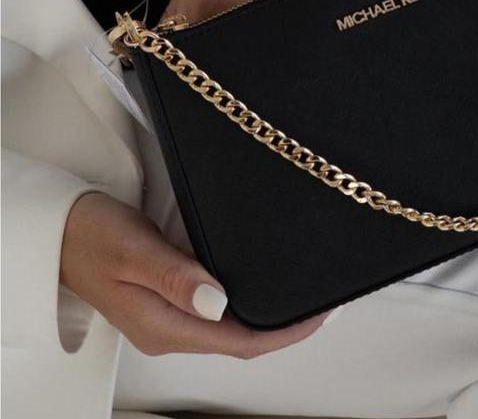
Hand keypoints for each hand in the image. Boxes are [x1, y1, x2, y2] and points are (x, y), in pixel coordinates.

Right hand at [60, 193, 326, 356]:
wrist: (59, 231)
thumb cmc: (91, 235)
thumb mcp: (134, 250)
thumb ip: (176, 277)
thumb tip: (219, 303)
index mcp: (164, 326)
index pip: (239, 343)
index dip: (285, 333)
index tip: (319, 312)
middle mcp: (170, 331)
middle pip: (240, 341)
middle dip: (285, 327)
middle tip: (323, 300)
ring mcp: (168, 320)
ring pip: (231, 329)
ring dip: (267, 315)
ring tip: (302, 294)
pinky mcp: (167, 303)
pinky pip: (217, 314)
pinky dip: (246, 304)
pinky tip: (261, 284)